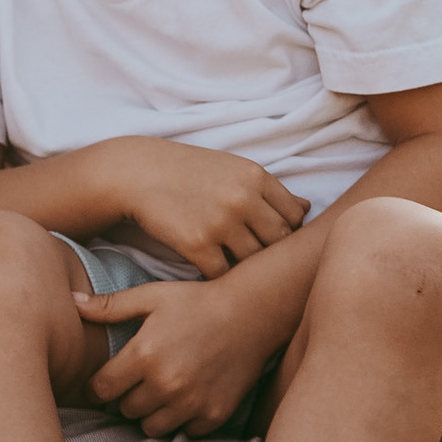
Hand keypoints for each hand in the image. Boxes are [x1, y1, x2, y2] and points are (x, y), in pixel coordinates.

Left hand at [82, 275, 280, 438]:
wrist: (247, 316)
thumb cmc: (194, 301)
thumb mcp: (150, 296)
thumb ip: (110, 305)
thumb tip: (73, 301)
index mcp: (144, 355)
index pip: (104, 388)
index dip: (95, 388)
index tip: (97, 384)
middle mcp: (166, 384)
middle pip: (127, 410)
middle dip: (123, 398)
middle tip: (129, 384)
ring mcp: (192, 403)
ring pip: (153, 426)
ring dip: (148, 413)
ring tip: (152, 393)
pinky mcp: (215, 415)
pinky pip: (185, 432)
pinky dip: (179, 420)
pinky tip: (180, 399)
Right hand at [94, 136, 306, 274]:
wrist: (133, 171)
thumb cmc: (186, 171)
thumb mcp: (229, 168)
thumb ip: (266, 190)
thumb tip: (308, 208)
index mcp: (253, 175)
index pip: (295, 216)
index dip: (284, 229)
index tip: (265, 233)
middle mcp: (242, 197)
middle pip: (280, 243)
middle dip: (266, 250)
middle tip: (247, 250)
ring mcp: (221, 221)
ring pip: (254, 262)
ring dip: (242, 264)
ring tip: (226, 257)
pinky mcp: (198, 244)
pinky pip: (224, 274)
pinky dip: (216, 273)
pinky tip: (204, 261)